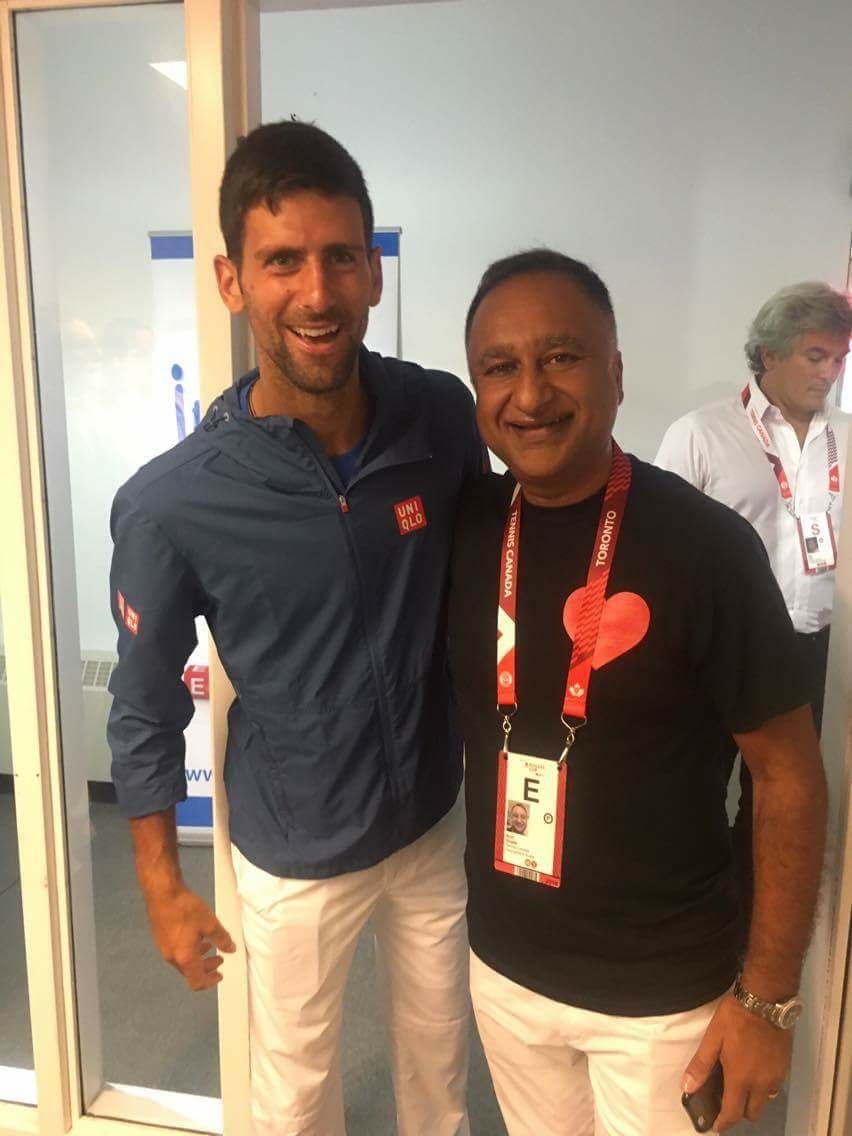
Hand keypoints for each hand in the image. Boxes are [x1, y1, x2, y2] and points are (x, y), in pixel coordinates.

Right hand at [145, 885, 235, 990]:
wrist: (162, 892)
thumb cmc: (185, 908)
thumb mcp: (210, 923)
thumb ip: (222, 939)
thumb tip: (230, 949)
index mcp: (184, 957)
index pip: (196, 982)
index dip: (210, 982)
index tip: (219, 975)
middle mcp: (171, 957)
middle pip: (189, 972)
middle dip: (206, 968)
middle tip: (219, 959)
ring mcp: (163, 947)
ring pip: (183, 961)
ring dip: (197, 958)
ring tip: (209, 946)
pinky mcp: (160, 937)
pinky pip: (176, 951)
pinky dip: (188, 950)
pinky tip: (195, 935)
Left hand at [682, 994, 790, 1131]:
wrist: (765, 1000)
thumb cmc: (735, 1018)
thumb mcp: (713, 1038)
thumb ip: (701, 1065)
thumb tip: (687, 1087)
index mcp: (741, 1079)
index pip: (733, 1112)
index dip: (723, 1122)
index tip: (716, 1126)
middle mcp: (761, 1084)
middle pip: (752, 1112)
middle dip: (739, 1113)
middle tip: (726, 1101)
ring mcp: (776, 1076)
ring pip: (765, 1101)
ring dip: (752, 1100)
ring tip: (739, 1085)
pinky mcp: (784, 1066)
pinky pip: (773, 1087)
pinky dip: (763, 1088)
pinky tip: (753, 1072)